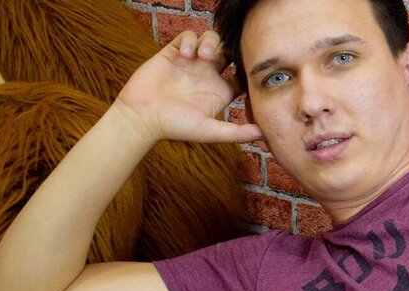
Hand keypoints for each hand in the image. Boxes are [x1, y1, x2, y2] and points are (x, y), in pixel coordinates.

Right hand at [115, 29, 262, 143]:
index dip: (247, 69)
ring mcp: (191, 63)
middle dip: (229, 49)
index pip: (242, 74)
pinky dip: (189, 40)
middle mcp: (207, 75)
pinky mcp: (173, 52)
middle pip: (229, 51)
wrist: (141, 116)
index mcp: (220, 91)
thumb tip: (266, 135)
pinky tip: (184, 55)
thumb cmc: (175, 126)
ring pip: (210, 40)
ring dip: (210, 43)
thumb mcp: (210, 131)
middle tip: (221, 59)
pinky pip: (187, 36)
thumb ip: (238, 132)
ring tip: (203, 56)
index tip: (245, 71)